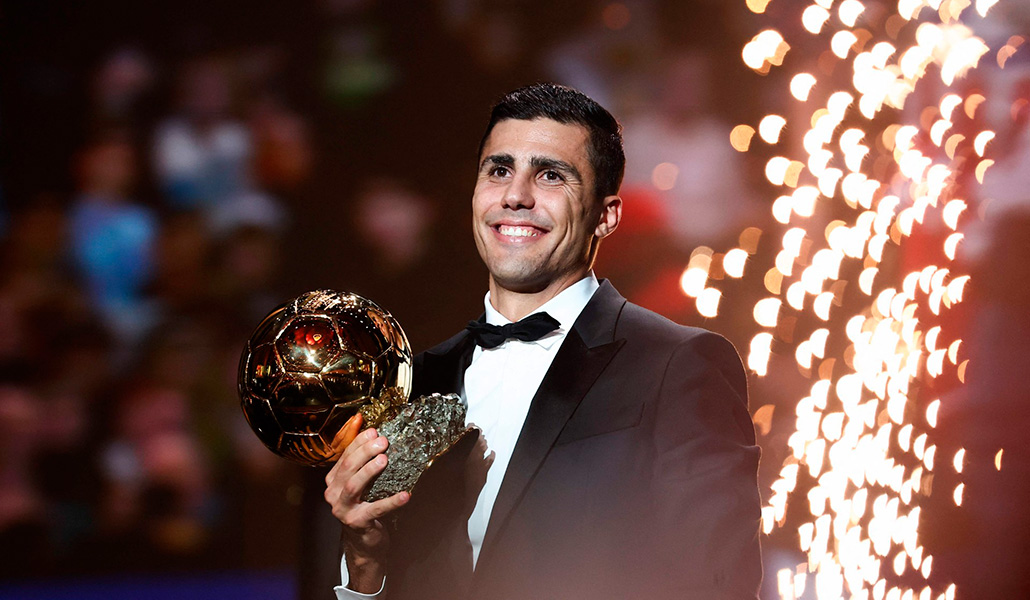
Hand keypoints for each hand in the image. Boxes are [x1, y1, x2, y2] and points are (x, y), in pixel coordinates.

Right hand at [324, 414, 409, 592]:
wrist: (363, 540)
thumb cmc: (364, 505)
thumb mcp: (360, 484)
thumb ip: (363, 463)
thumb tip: (376, 435)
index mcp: (333, 481)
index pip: (344, 456)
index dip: (358, 443)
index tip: (374, 432)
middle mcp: (333, 494)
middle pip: (347, 468)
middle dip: (365, 452)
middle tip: (382, 442)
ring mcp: (343, 509)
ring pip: (353, 486)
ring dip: (369, 471)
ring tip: (384, 459)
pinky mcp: (357, 522)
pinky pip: (375, 509)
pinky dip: (391, 501)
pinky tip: (405, 495)